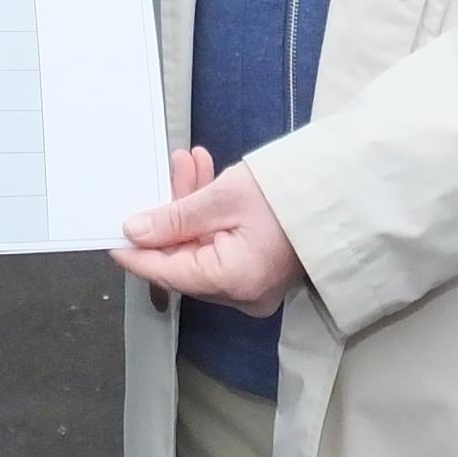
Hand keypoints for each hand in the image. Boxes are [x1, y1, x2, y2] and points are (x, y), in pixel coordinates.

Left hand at [112, 149, 303, 315]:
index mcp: (232, 280)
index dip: (136, 253)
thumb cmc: (292, 193)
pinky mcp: (259, 272)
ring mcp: (252, 286)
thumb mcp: (224, 197)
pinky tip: (206, 179)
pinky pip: (221, 247)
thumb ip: (175, 217)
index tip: (111, 236)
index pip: (167, 272)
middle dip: (171, 213)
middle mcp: (241, 294)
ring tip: (190, 163)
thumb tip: (135, 231)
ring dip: (191, 207)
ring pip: (202, 248)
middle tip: (169, 169)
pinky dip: (210, 218)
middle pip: (185, 257)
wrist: (346, 191)